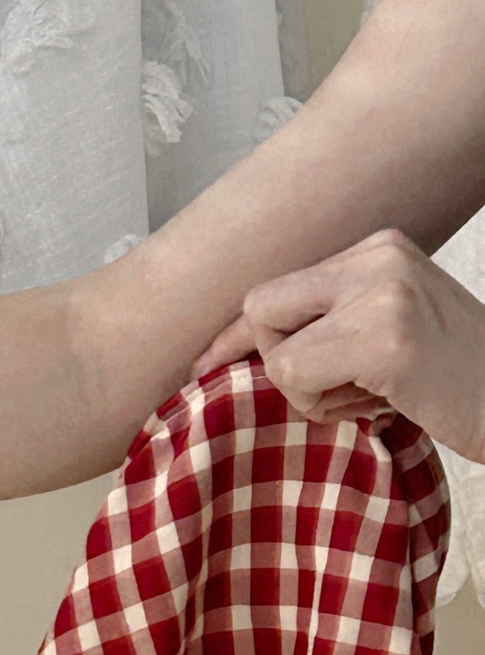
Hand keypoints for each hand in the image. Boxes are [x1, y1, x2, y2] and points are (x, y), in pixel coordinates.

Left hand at [194, 228, 484, 458]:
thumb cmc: (448, 378)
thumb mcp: (387, 329)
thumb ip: (331, 322)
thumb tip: (240, 345)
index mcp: (377, 248)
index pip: (275, 288)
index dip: (239, 334)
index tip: (206, 364)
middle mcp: (377, 257)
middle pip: (260, 309)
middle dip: (277, 361)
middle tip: (331, 387)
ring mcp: (382, 293)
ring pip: (277, 353)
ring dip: (311, 394)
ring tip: (371, 394)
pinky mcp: (385, 338)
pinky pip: (297, 377)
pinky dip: (326, 406)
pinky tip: (379, 403)